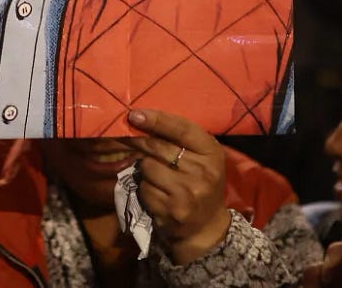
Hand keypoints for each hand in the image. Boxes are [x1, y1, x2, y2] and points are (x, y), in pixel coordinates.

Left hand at [121, 109, 230, 264]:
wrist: (207, 227)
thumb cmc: (202, 183)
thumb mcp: (202, 158)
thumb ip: (180, 139)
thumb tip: (142, 118)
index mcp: (212, 153)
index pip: (182, 129)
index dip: (157, 120)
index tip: (134, 114)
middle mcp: (204, 172)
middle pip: (159, 147)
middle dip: (141, 142)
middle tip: (129, 138)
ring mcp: (188, 192)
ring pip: (148, 167)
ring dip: (145, 170)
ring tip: (156, 176)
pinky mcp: (172, 210)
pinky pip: (144, 188)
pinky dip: (145, 188)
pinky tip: (156, 193)